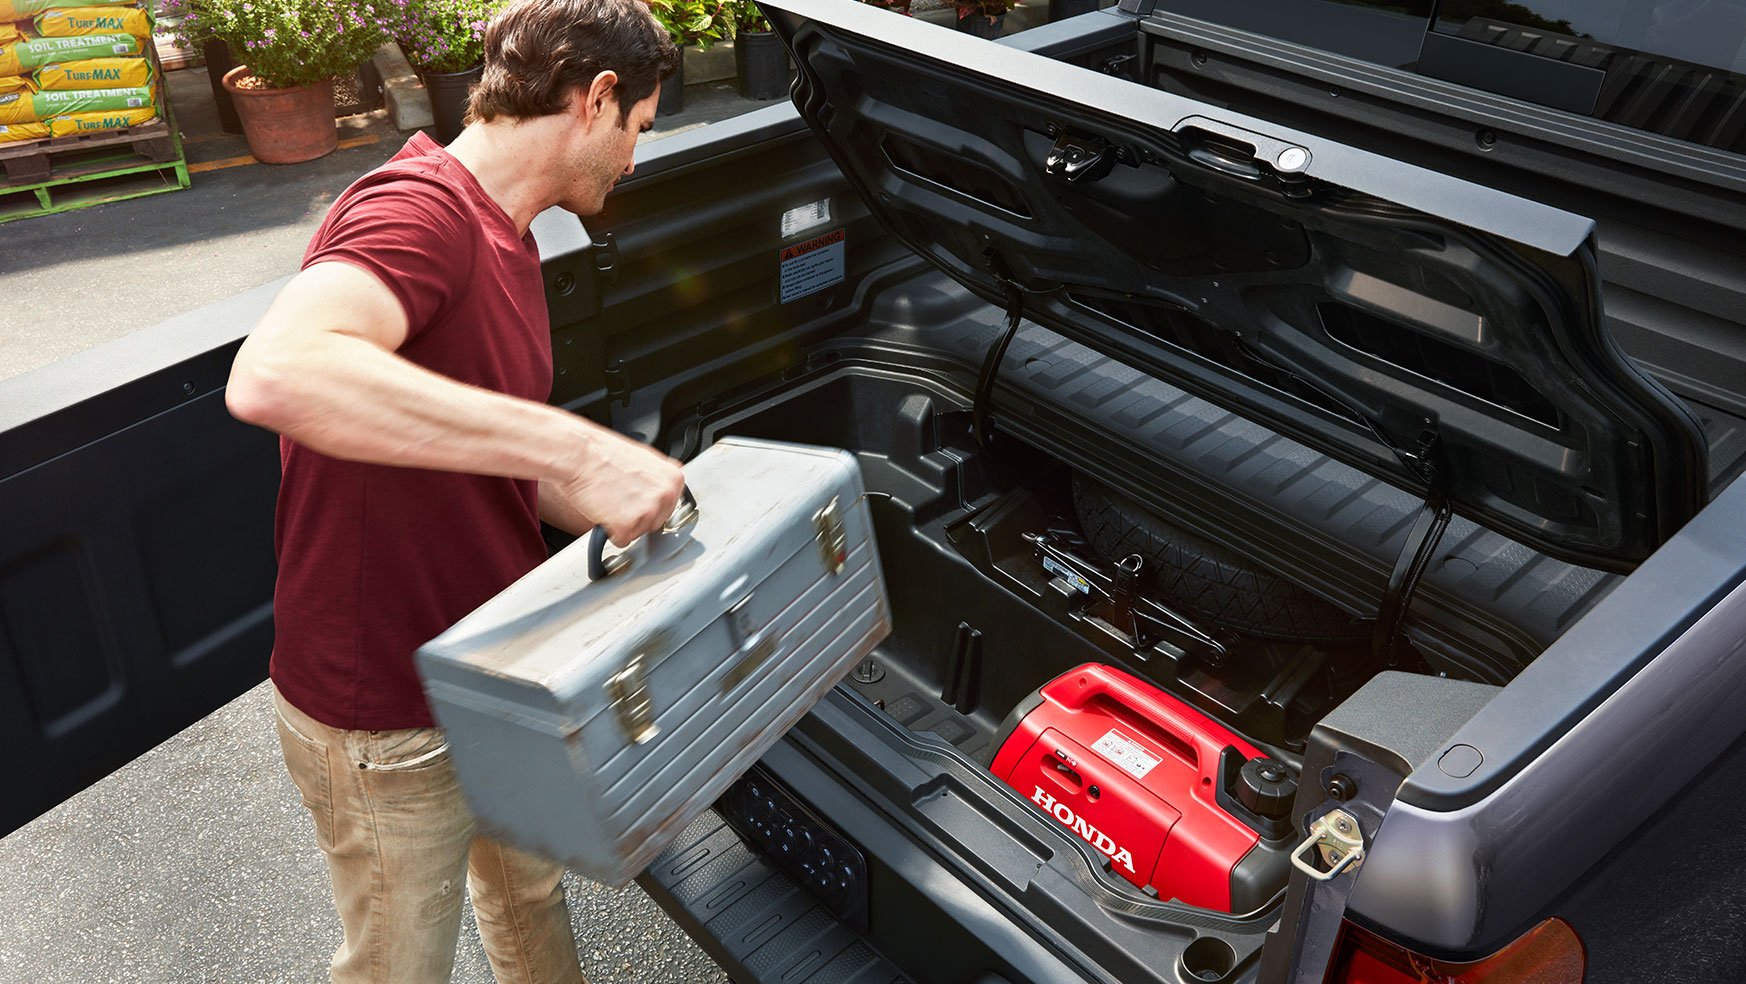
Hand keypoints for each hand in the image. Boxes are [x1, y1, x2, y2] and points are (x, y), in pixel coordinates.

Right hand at [552, 430, 684, 546]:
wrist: (579, 455)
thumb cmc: (604, 453)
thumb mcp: (645, 457)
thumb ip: (660, 477)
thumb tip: (666, 487)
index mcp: (673, 478)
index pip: (669, 506)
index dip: (648, 504)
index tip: (636, 498)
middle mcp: (666, 496)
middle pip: (656, 522)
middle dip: (637, 516)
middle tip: (619, 498)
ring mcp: (648, 512)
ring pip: (639, 533)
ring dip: (624, 524)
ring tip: (610, 501)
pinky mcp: (627, 527)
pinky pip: (621, 540)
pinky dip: (610, 532)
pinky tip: (604, 511)